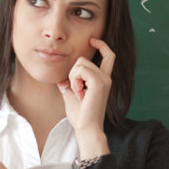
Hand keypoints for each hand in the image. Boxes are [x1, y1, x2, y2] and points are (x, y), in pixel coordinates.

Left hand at [57, 37, 113, 157]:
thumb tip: (60, 77)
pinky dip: (75, 80)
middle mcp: (106, 77)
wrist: (86, 128)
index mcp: (103, 79)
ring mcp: (104, 80)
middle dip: (73, 72)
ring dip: (73, 77)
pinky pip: (80, 70)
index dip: (101, 45)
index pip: (109, 55)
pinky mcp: (99, 83)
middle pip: (84, 59)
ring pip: (80, 63)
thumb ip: (69, 83)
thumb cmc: (80, 115)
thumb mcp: (71, 94)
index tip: (91, 40)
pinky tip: (79, 92)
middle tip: (76, 90)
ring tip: (78, 93)